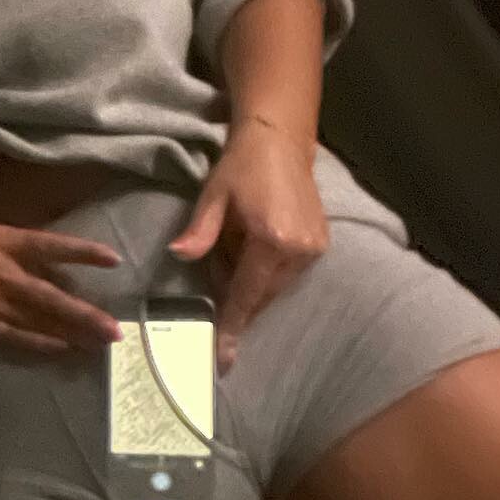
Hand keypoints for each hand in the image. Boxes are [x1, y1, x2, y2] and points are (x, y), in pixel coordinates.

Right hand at [0, 151, 123, 355]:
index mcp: (3, 241)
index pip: (52, 246)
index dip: (83, 253)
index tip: (113, 260)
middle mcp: (5, 275)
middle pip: (54, 297)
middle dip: (87, 314)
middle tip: (117, 329)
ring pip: (40, 321)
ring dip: (72, 334)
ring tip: (100, 346)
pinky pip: (14, 338)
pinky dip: (39, 345)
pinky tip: (61, 352)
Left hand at [167, 120, 328, 373]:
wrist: (280, 139)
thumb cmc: (241, 167)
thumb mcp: (213, 197)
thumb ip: (200, 233)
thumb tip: (179, 256)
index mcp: (271, 240)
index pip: (245, 295)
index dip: (231, 327)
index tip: (223, 360)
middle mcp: (298, 250)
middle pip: (259, 295)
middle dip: (234, 294)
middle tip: (217, 264)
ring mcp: (314, 249)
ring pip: (273, 287)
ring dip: (249, 279)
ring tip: (235, 241)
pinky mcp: (320, 244)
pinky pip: (286, 274)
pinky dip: (264, 270)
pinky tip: (251, 242)